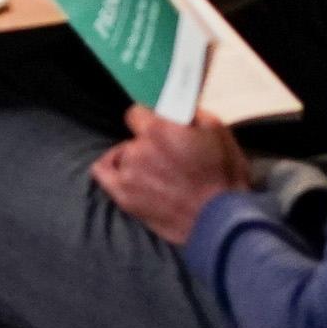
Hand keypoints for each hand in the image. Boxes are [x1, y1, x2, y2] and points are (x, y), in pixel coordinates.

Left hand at [91, 108, 250, 244]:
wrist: (220, 222)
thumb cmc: (223, 177)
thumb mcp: (218, 131)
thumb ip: (192, 113)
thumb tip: (178, 105)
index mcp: (159, 130)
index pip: (137, 112)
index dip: (150, 120)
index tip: (160, 128)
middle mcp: (139, 149)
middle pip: (134, 137)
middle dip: (150, 144)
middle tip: (169, 158)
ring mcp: (128, 174)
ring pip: (123, 154)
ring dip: (137, 160)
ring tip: (158, 174)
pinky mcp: (124, 196)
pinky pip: (102, 172)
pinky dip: (111, 168)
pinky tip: (126, 172)